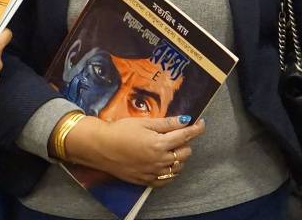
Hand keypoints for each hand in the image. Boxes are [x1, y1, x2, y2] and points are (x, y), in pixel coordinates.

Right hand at [64, 115, 205, 186]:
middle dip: (185, 142)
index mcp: (160, 143)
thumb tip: (185, 120)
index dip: (196, 128)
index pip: (186, 136)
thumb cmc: (120, 130)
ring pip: (177, 167)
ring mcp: (153, 172)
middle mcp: (159, 160)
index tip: (201, 123)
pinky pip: (166, 180)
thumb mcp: (144, 122)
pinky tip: (165, 163)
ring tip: (169, 148)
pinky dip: (170, 171)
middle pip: (185, 153)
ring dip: (179, 157)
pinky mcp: (146, 180)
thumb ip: (166, 123)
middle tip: (178, 134)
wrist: (100, 147)